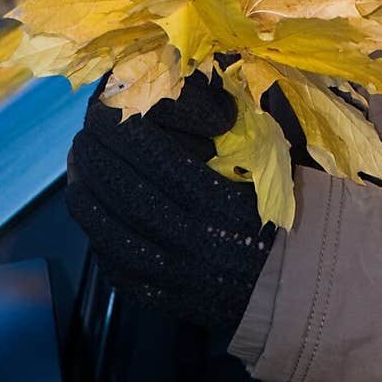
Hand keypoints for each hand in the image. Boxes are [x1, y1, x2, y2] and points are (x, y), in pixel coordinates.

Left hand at [65, 73, 275, 333]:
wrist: (305, 283)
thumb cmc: (289, 208)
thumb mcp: (272, 159)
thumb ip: (239, 121)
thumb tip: (190, 80)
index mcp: (219, 200)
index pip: (150, 155)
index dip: (119, 129)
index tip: (105, 110)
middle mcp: (192, 239)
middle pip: (122, 190)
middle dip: (94, 158)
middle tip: (82, 136)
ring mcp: (177, 276)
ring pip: (108, 232)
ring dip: (85, 195)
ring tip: (76, 169)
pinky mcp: (168, 301)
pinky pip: (117, 267)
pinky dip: (97, 237)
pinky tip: (93, 213)